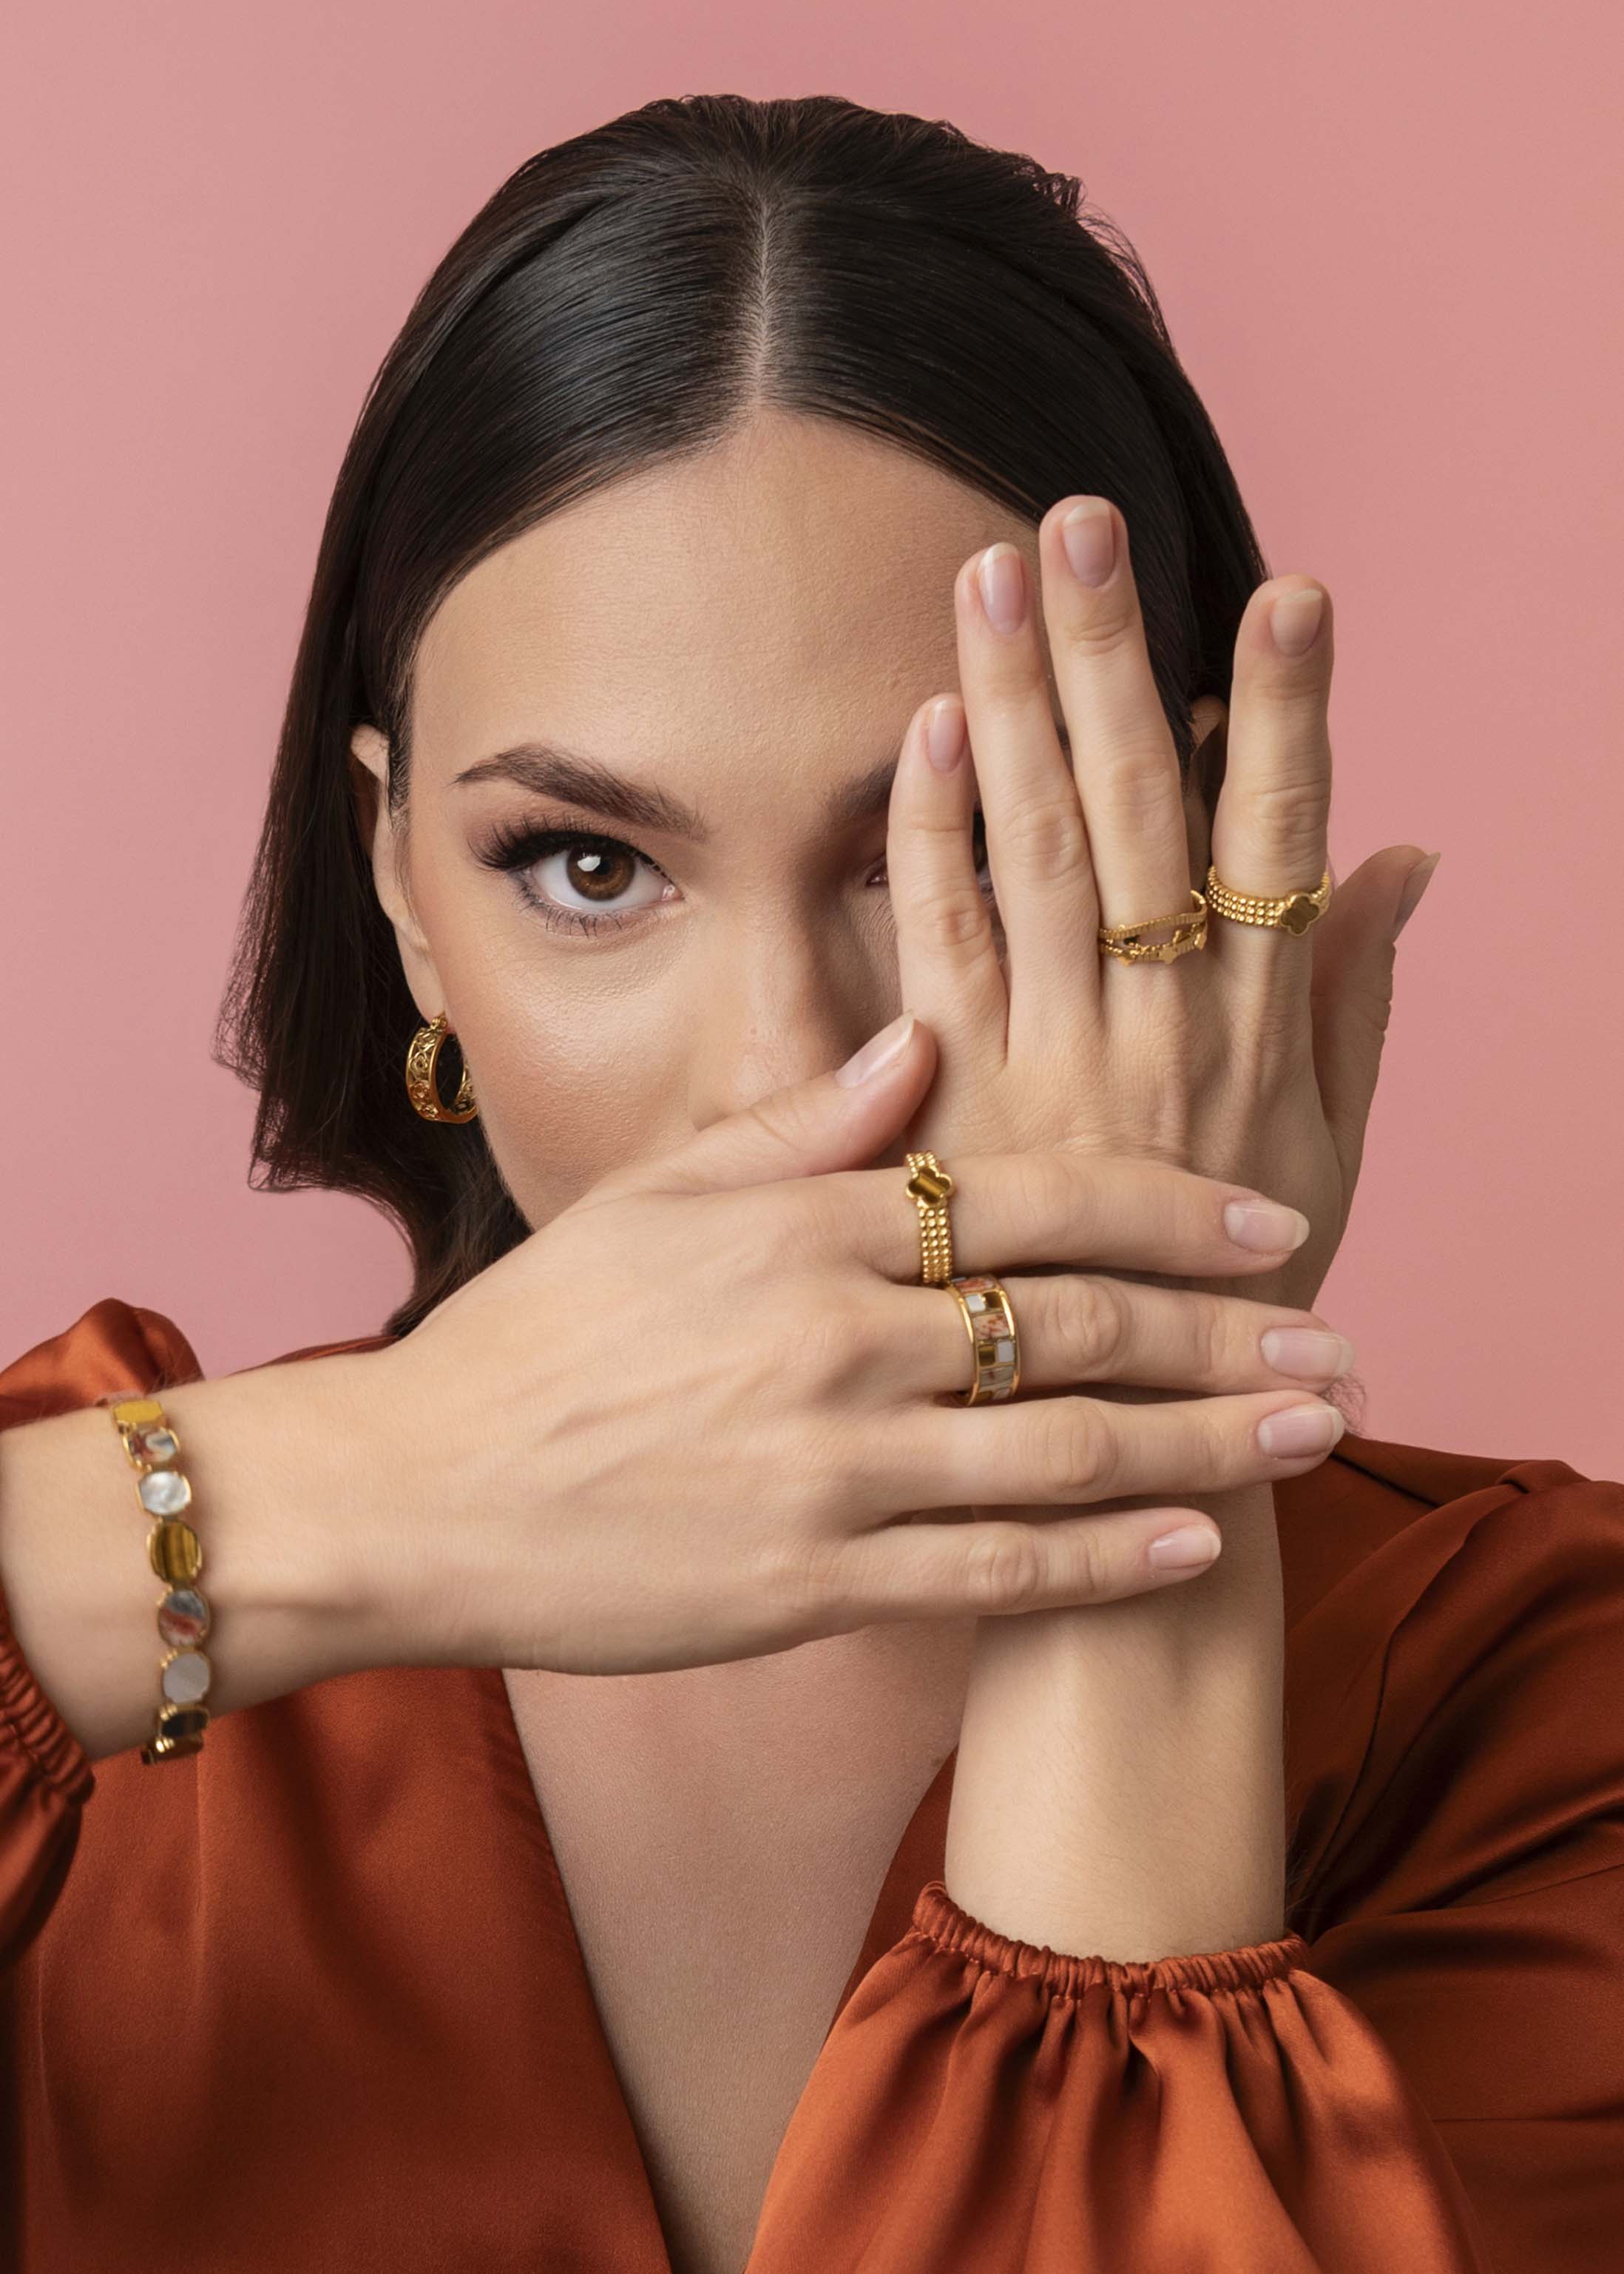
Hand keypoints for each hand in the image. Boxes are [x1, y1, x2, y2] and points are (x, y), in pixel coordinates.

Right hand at [362, 1024, 1346, 1675]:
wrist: (421, 1491)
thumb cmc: (537, 1335)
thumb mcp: (655, 1196)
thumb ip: (800, 1123)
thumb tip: (920, 1039)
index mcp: (808, 1225)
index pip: (1034, 1197)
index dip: (1171, 1209)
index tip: (1268, 1222)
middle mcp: (839, 1337)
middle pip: (1083, 1322)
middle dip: (1229, 1329)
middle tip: (1338, 1336)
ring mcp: (834, 1466)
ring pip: (1068, 1448)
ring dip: (1212, 1440)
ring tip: (1314, 1430)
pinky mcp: (815, 1580)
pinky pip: (997, 1568)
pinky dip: (1111, 1558)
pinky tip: (1198, 1543)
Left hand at [883, 495, 1435, 1318]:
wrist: (1113, 1452)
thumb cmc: (1233, 1295)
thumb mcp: (1331, 1146)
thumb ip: (1359, 994)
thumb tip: (1405, 853)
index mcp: (1263, 1031)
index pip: (1278, 840)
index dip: (1285, 713)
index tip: (1286, 592)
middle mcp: (1164, 1030)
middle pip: (1139, 811)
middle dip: (1116, 658)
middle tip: (1084, 523)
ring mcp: (1055, 1061)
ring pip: (1037, 852)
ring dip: (1017, 705)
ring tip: (999, 575)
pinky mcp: (956, 1100)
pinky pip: (942, 945)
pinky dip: (934, 834)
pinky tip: (931, 728)